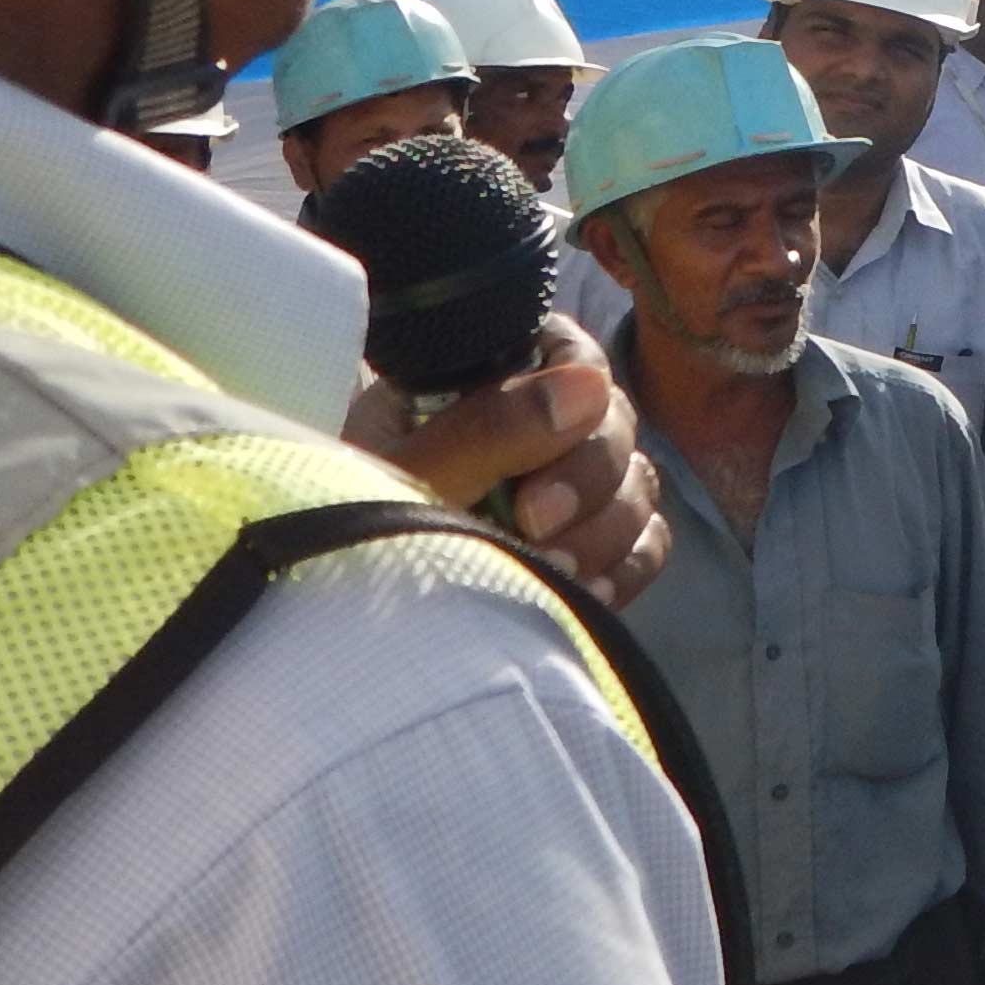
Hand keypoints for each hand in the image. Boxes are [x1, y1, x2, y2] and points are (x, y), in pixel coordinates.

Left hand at [349, 321, 670, 608]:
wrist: (338, 628)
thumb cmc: (348, 539)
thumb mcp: (406, 482)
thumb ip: (487, 432)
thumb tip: (588, 386)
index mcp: (480, 383)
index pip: (569, 356)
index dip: (574, 404)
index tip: (535, 473)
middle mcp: (531, 425)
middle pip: (615, 423)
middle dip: (587, 482)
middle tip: (535, 531)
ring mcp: (566, 487)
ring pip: (637, 484)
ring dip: (605, 532)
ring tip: (550, 573)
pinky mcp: (590, 546)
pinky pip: (646, 543)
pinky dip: (624, 569)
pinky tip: (584, 594)